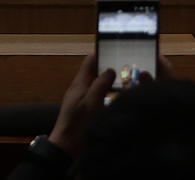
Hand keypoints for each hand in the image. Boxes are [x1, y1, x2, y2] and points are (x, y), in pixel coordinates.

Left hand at [46, 52, 175, 154]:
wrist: (66, 145)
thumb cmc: (78, 122)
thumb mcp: (91, 101)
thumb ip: (100, 84)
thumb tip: (110, 69)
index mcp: (80, 82)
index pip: (90, 60)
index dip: (101, 52)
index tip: (117, 49)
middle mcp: (80, 87)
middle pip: (95, 72)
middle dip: (109, 67)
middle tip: (127, 67)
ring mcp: (82, 99)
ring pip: (98, 84)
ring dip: (110, 82)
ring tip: (127, 81)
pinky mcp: (86, 110)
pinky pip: (98, 96)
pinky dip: (108, 94)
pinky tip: (118, 98)